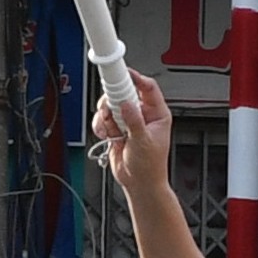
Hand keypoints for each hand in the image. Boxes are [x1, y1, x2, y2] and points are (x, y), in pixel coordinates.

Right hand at [91, 67, 174, 193]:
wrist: (138, 183)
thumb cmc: (150, 167)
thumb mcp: (143, 141)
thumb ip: (134, 121)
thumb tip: (126, 104)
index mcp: (157, 114)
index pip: (148, 87)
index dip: (136, 78)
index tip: (123, 74)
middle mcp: (142, 114)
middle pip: (125, 92)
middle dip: (115, 100)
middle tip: (111, 108)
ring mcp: (128, 121)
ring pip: (111, 105)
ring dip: (106, 115)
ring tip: (110, 129)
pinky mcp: (116, 128)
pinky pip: (103, 118)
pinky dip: (101, 125)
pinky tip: (106, 136)